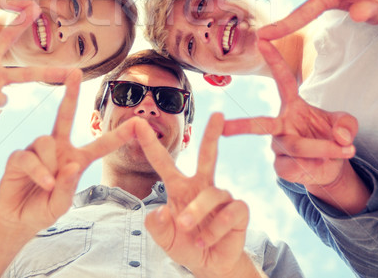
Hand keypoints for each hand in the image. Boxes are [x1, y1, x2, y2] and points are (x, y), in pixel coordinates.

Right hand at [0, 71, 138, 235]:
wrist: (17, 219)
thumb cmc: (43, 209)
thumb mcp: (60, 205)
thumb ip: (68, 188)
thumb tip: (71, 166)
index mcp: (76, 159)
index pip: (101, 145)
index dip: (119, 135)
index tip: (138, 123)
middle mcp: (58, 148)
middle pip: (65, 115)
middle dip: (70, 93)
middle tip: (75, 72)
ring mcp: (37, 150)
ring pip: (46, 141)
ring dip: (50, 165)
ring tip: (48, 185)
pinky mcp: (19, 157)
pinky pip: (29, 156)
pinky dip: (38, 171)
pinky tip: (43, 183)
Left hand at [136, 115, 252, 277]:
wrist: (210, 265)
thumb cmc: (186, 245)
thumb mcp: (165, 240)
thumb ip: (157, 227)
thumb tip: (161, 211)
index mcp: (179, 187)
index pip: (163, 161)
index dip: (150, 143)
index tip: (138, 123)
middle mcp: (201, 186)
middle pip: (208, 154)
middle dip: (212, 134)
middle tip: (217, 114)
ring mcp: (221, 196)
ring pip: (212, 194)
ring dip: (198, 213)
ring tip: (189, 232)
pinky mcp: (238, 210)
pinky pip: (230, 211)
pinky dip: (217, 229)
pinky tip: (209, 240)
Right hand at [224, 40, 357, 189]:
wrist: (332, 167)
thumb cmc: (332, 137)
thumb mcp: (345, 125)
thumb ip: (347, 125)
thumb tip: (339, 138)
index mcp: (293, 105)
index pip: (283, 80)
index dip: (274, 60)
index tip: (262, 40)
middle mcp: (281, 124)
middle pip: (260, 124)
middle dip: (240, 126)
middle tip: (222, 127)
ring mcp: (278, 147)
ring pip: (295, 147)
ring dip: (323, 148)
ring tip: (343, 150)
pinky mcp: (281, 167)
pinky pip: (296, 167)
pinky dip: (317, 167)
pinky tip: (323, 165)